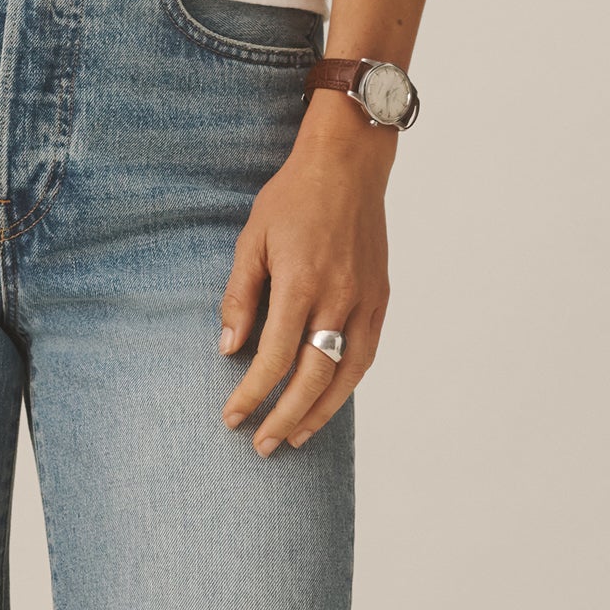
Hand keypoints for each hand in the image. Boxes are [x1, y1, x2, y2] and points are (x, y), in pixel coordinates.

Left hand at [217, 95, 396, 453]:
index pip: (275, 357)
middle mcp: (338, 297)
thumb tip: (229, 349)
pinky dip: (347, 384)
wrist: (347, 165)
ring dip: (319, 413)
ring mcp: (364, 300)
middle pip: (313, 378)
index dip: (252, 393)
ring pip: (345, 375)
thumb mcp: (252, 238)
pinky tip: (328, 400)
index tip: (231, 416)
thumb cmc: (292, 197)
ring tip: (295, 437)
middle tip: (261, 444)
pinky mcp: (380, 298)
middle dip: (285, 417)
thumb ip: (241, 296)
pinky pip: (365, 354)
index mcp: (301, 282)